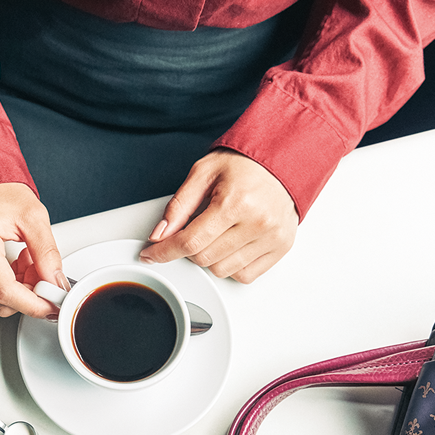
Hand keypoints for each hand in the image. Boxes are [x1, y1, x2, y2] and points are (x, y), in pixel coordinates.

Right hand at [0, 182, 67, 317]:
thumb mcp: (34, 217)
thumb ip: (47, 254)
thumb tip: (56, 283)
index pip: (5, 290)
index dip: (33, 304)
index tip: (52, 304)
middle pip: (0, 301)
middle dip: (28, 294)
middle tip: (41, 271)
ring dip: (17, 290)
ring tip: (24, 261)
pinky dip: (4, 288)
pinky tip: (10, 266)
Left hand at [140, 149, 298, 282]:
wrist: (283, 159)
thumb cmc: (245, 164)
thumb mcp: (203, 172)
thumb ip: (179, 205)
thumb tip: (159, 234)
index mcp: (236, 202)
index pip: (190, 242)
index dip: (164, 251)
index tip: (151, 254)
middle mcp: (258, 223)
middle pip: (204, 259)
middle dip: (189, 249)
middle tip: (193, 230)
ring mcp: (272, 238)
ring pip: (222, 271)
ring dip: (210, 258)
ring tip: (217, 232)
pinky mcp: (281, 247)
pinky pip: (244, 275)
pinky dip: (231, 266)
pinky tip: (232, 244)